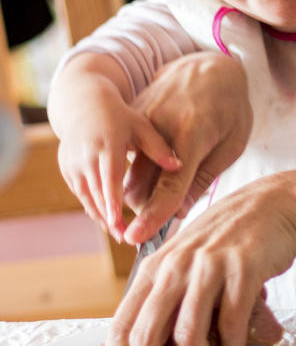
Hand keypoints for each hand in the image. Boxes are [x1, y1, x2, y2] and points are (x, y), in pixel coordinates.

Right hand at [57, 81, 179, 241]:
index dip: (113, 203)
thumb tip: (179, 166)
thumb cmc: (120, 117)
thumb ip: (159, 147)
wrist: (84, 107)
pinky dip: (93, 206)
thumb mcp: (141, 126)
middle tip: (125, 238)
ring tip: (119, 233)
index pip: (109, 179)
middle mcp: (86, 155)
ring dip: (101, 216)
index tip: (119, 223)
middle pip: (97, 194)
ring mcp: (73, 163)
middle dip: (109, 218)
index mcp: (106, 144)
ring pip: (87, 197)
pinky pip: (80, 193)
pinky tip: (107, 218)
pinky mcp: (66, 169)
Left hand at [99, 173, 295, 345]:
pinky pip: (231, 324)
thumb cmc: (225, 242)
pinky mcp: (243, 267)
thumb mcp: (184, 262)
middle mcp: (174, 265)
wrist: (272, 205)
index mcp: (153, 268)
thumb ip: (162, 299)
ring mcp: (208, 265)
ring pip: (188, 336)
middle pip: (146, 337)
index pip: (119, 327)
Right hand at [122, 52, 252, 244]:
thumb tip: (180, 212)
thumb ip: (205, 177)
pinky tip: (157, 173)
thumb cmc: (229, 107)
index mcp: (193, 132)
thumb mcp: (233, 142)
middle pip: (139, 185)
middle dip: (146, 211)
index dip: (153, 216)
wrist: (208, 66)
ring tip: (161, 201)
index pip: (169, 185)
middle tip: (164, 221)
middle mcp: (161, 126)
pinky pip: (128, 157)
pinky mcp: (134, 117)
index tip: (138, 239)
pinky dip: (137, 174)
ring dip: (139, 196)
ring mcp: (143, 119)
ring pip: (128, 174)